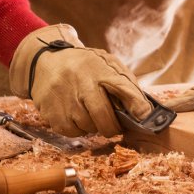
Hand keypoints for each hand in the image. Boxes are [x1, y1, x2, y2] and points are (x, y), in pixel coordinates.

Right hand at [9, 24, 152, 136]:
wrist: (47, 61)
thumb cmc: (84, 66)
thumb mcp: (107, 65)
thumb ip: (126, 85)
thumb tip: (145, 112)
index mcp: (100, 69)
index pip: (122, 87)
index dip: (136, 105)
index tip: (146, 117)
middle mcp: (81, 83)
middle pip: (103, 117)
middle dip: (112, 126)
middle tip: (113, 125)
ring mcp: (64, 98)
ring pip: (87, 127)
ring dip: (92, 126)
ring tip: (88, 111)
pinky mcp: (50, 112)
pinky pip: (71, 132)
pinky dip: (77, 129)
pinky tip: (74, 115)